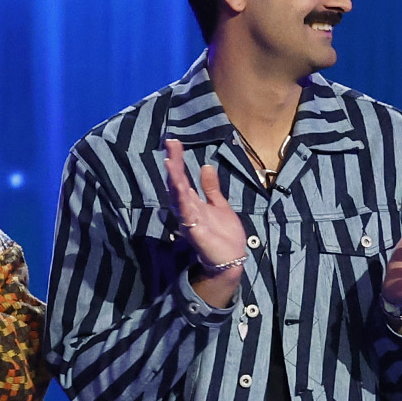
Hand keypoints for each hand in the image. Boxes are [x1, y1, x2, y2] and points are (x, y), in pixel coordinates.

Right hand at [161, 137, 247, 302]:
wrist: (231, 259)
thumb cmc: (224, 235)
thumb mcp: (220, 206)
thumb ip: (211, 188)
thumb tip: (205, 166)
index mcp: (193, 202)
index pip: (182, 177)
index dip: (178, 160)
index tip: (174, 142)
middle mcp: (187, 208)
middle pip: (177, 182)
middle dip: (174, 164)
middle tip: (170, 143)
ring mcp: (189, 219)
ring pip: (178, 196)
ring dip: (174, 179)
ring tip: (170, 162)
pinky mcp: (194, 231)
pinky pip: (186, 214)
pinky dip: (183, 201)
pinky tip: (181, 188)